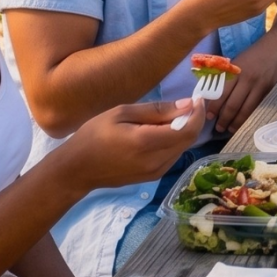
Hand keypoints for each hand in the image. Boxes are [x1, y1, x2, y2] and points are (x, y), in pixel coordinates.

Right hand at [53, 98, 202, 192]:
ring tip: (170, 116)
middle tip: (186, 104)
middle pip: (189, 139)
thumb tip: (187, 105)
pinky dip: (174, 142)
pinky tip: (161, 132)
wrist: (77, 169)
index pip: (187, 129)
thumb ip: (156, 110)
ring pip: (183, 148)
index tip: (197, 99)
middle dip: (193, 120)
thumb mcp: (121, 113)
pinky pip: (173, 156)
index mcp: (147, 142)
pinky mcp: (153, 177)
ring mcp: (156, 172)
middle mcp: (156, 161)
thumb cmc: (94, 135)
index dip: (198, 113)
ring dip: (184, 131)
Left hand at [209, 43, 276, 133]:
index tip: (208, 116)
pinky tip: (244, 123)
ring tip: (230, 130)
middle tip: (218, 128)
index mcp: (235, 70)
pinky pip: (256, 106)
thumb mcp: (239, 59)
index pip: (221, 92)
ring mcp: (258, 85)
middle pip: (232, 103)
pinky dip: (248, 116)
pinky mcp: (268, 90)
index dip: (214, 106)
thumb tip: (215, 92)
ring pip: (245, 108)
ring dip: (236, 122)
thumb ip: (229, 75)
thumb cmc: (257, 51)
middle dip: (224, 118)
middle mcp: (246, 78)